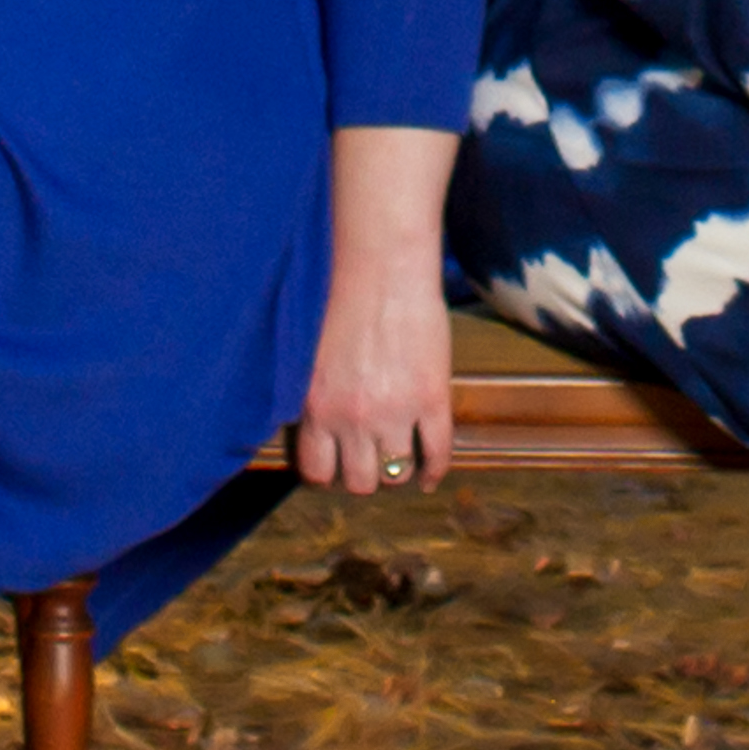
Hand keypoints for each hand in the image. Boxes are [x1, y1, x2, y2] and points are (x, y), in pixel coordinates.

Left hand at [299, 236, 456, 496]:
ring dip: (397, 472)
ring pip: (395, 475)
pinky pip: (437, 453)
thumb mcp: (312, 357)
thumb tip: (315, 427)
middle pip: (359, 482)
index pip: (317, 472)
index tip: (337, 465)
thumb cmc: (340, 298)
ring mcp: (395, 412)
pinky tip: (430, 474)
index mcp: (316, 407)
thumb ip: (314, 397)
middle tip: (370, 460)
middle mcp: (352, 419)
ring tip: (399, 460)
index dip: (329, 473)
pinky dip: (435, 471)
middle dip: (364, 475)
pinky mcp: (432, 399)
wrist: (383, 267)